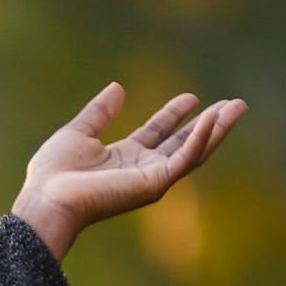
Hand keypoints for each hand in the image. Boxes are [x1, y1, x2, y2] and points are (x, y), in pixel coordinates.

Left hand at [11, 83, 246, 261]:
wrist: (48, 198)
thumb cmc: (54, 174)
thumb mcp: (78, 132)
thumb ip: (99, 112)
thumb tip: (118, 87)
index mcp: (124, 158)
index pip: (157, 134)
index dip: (175, 115)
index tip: (192, 98)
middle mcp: (142, 169)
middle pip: (184, 143)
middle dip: (210, 124)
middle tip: (233, 104)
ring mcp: (152, 178)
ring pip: (194, 151)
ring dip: (217, 129)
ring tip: (237, 107)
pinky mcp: (156, 183)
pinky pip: (186, 158)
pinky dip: (202, 138)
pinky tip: (213, 118)